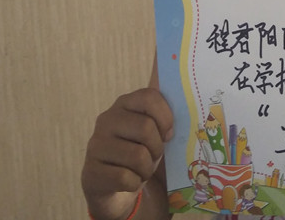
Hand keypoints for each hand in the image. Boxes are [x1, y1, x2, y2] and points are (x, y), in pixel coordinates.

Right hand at [81, 87, 174, 219]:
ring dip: (146, 170)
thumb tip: (192, 94)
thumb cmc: (141, 154)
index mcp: (124, 104)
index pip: (149, 97)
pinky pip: (126, 178)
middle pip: (146, 128)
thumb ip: (166, 114)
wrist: (116, 190)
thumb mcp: (155, 133)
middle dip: (157, 149)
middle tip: (152, 156)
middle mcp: (106, 120)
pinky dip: (134, 184)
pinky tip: (128, 181)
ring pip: (137, 156)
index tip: (168, 134)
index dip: (165, 117)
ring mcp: (96, 145)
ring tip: (141, 170)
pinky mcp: (92, 171)